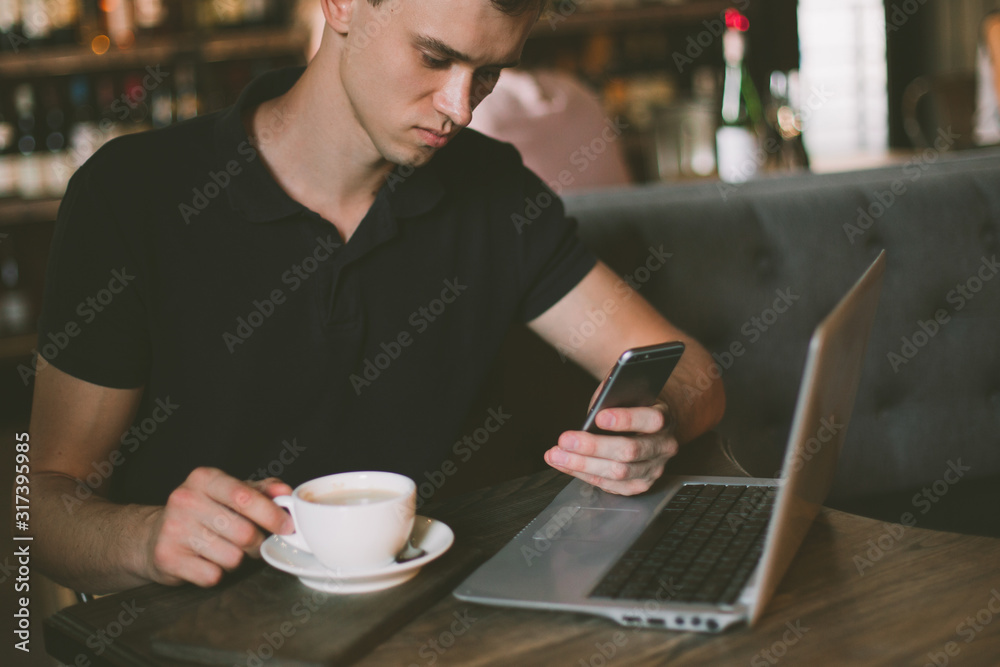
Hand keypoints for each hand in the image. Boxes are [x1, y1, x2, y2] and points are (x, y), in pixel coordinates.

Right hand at [142, 467, 292, 586]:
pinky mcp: (167, 557)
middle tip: (252, 542)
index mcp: (205, 479)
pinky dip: (216, 573)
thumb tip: (285, 493)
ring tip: (224, 549)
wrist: (153, 535)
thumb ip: (261, 490)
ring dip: (237, 559)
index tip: (287, 526)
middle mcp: (186, 500)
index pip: (245, 498)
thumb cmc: (202, 511)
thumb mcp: (230, 492)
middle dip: (256, 543)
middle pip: (244, 533)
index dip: (272, 515)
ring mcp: (174, 529)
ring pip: (232, 557)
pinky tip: (206, 561)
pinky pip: (212, 575)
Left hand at [544, 399, 678, 495]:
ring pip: (618, 472)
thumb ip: (610, 399)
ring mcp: (654, 469)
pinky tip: (565, 464)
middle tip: (565, 440)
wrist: (647, 427)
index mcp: (663, 418)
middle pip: (629, 451)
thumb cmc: (630, 407)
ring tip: (557, 455)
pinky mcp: (640, 485)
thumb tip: (591, 414)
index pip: (651, 420)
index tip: (598, 417)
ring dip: (582, 465)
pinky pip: (610, 485)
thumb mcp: (624, 395)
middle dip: (593, 447)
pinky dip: (584, 475)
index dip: (625, 419)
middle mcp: (663, 446)